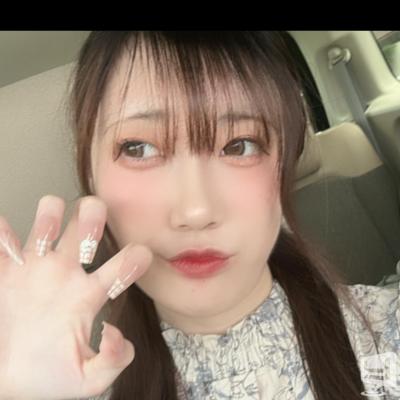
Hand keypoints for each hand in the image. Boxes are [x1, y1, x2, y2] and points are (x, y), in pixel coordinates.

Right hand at [0, 195, 152, 399]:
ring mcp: (36, 271)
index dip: (133, 260)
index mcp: (89, 296)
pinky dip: (3, 233)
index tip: (141, 255)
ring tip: (49, 228)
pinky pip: (3, 246)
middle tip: (90, 224)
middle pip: (85, 231)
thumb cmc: (51, 377)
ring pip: (47, 225)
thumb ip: (114, 361)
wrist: (9, 385)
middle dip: (91, 219)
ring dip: (50, 216)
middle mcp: (66, 275)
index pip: (119, 268)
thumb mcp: (89, 379)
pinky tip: (5, 228)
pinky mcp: (6, 275)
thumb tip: (115, 332)